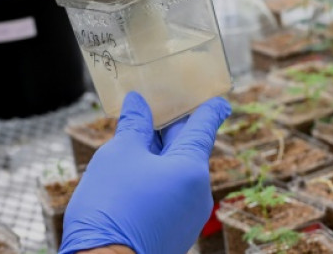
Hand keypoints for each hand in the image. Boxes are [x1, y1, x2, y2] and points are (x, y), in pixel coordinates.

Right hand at [60, 92, 230, 253]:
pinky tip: (132, 179)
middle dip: (170, 132)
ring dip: (158, 158)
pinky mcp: (175, 233)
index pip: (205, 126)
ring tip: (132, 145)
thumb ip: (133, 126)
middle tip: (154, 110)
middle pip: (188, 150)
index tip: (221, 99)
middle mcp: (199, 193)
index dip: (209, 108)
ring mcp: (189, 217)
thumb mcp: (119, 154)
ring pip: (176, 174)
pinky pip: (170, 197)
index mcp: (192, 167)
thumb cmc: (111, 206)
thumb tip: (138, 104)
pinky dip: (156, 182)